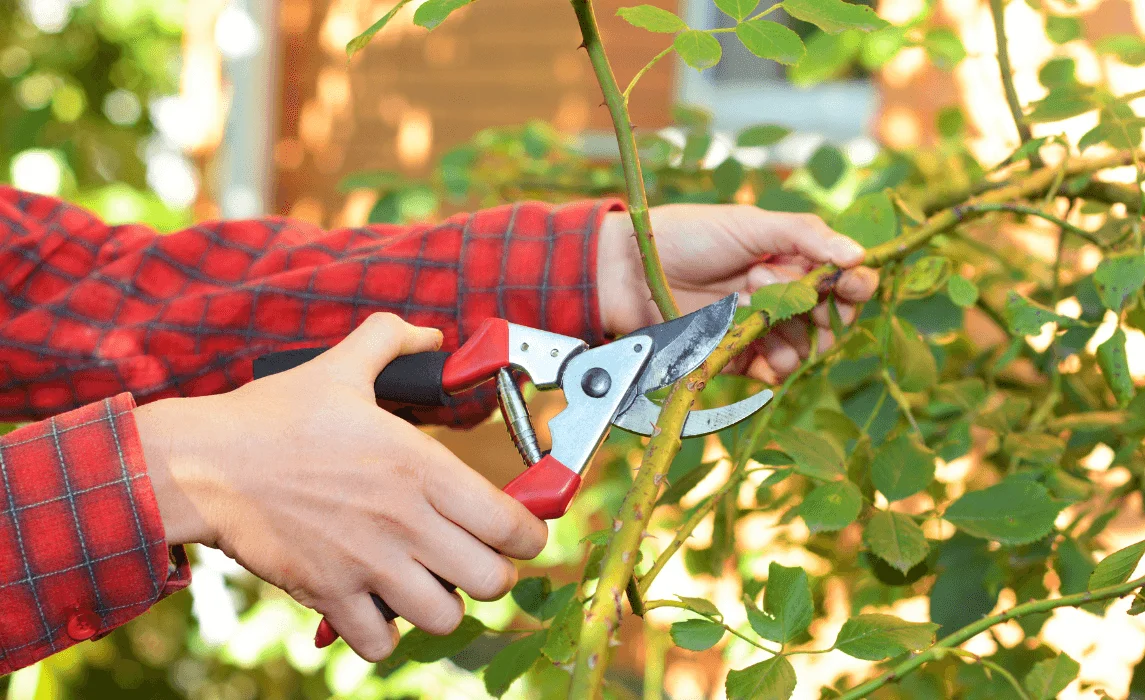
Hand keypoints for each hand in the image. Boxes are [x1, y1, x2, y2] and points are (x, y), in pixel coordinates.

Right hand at [134, 314, 547, 661]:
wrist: (203, 464)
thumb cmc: (273, 417)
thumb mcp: (341, 366)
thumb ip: (392, 340)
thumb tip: (430, 334)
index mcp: (421, 467)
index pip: (511, 525)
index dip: (530, 535)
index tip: (520, 532)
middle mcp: (406, 521)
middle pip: (491, 580)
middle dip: (492, 573)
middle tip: (474, 558)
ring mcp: (368, 564)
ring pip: (444, 618)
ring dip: (442, 605)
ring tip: (428, 584)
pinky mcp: (329, 595)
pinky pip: (381, 644)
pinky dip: (385, 634)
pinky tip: (378, 606)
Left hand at [597, 204, 879, 381]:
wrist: (631, 270)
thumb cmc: (688, 236)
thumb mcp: (750, 224)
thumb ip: (805, 235)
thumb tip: (860, 255)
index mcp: (791, 260)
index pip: (842, 280)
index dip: (855, 285)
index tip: (853, 284)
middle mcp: (781, 296)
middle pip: (831, 320)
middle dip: (822, 310)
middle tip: (786, 289)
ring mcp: (761, 329)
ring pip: (805, 348)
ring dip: (792, 331)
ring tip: (751, 299)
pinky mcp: (738, 356)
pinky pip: (774, 372)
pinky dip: (775, 363)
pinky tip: (757, 343)